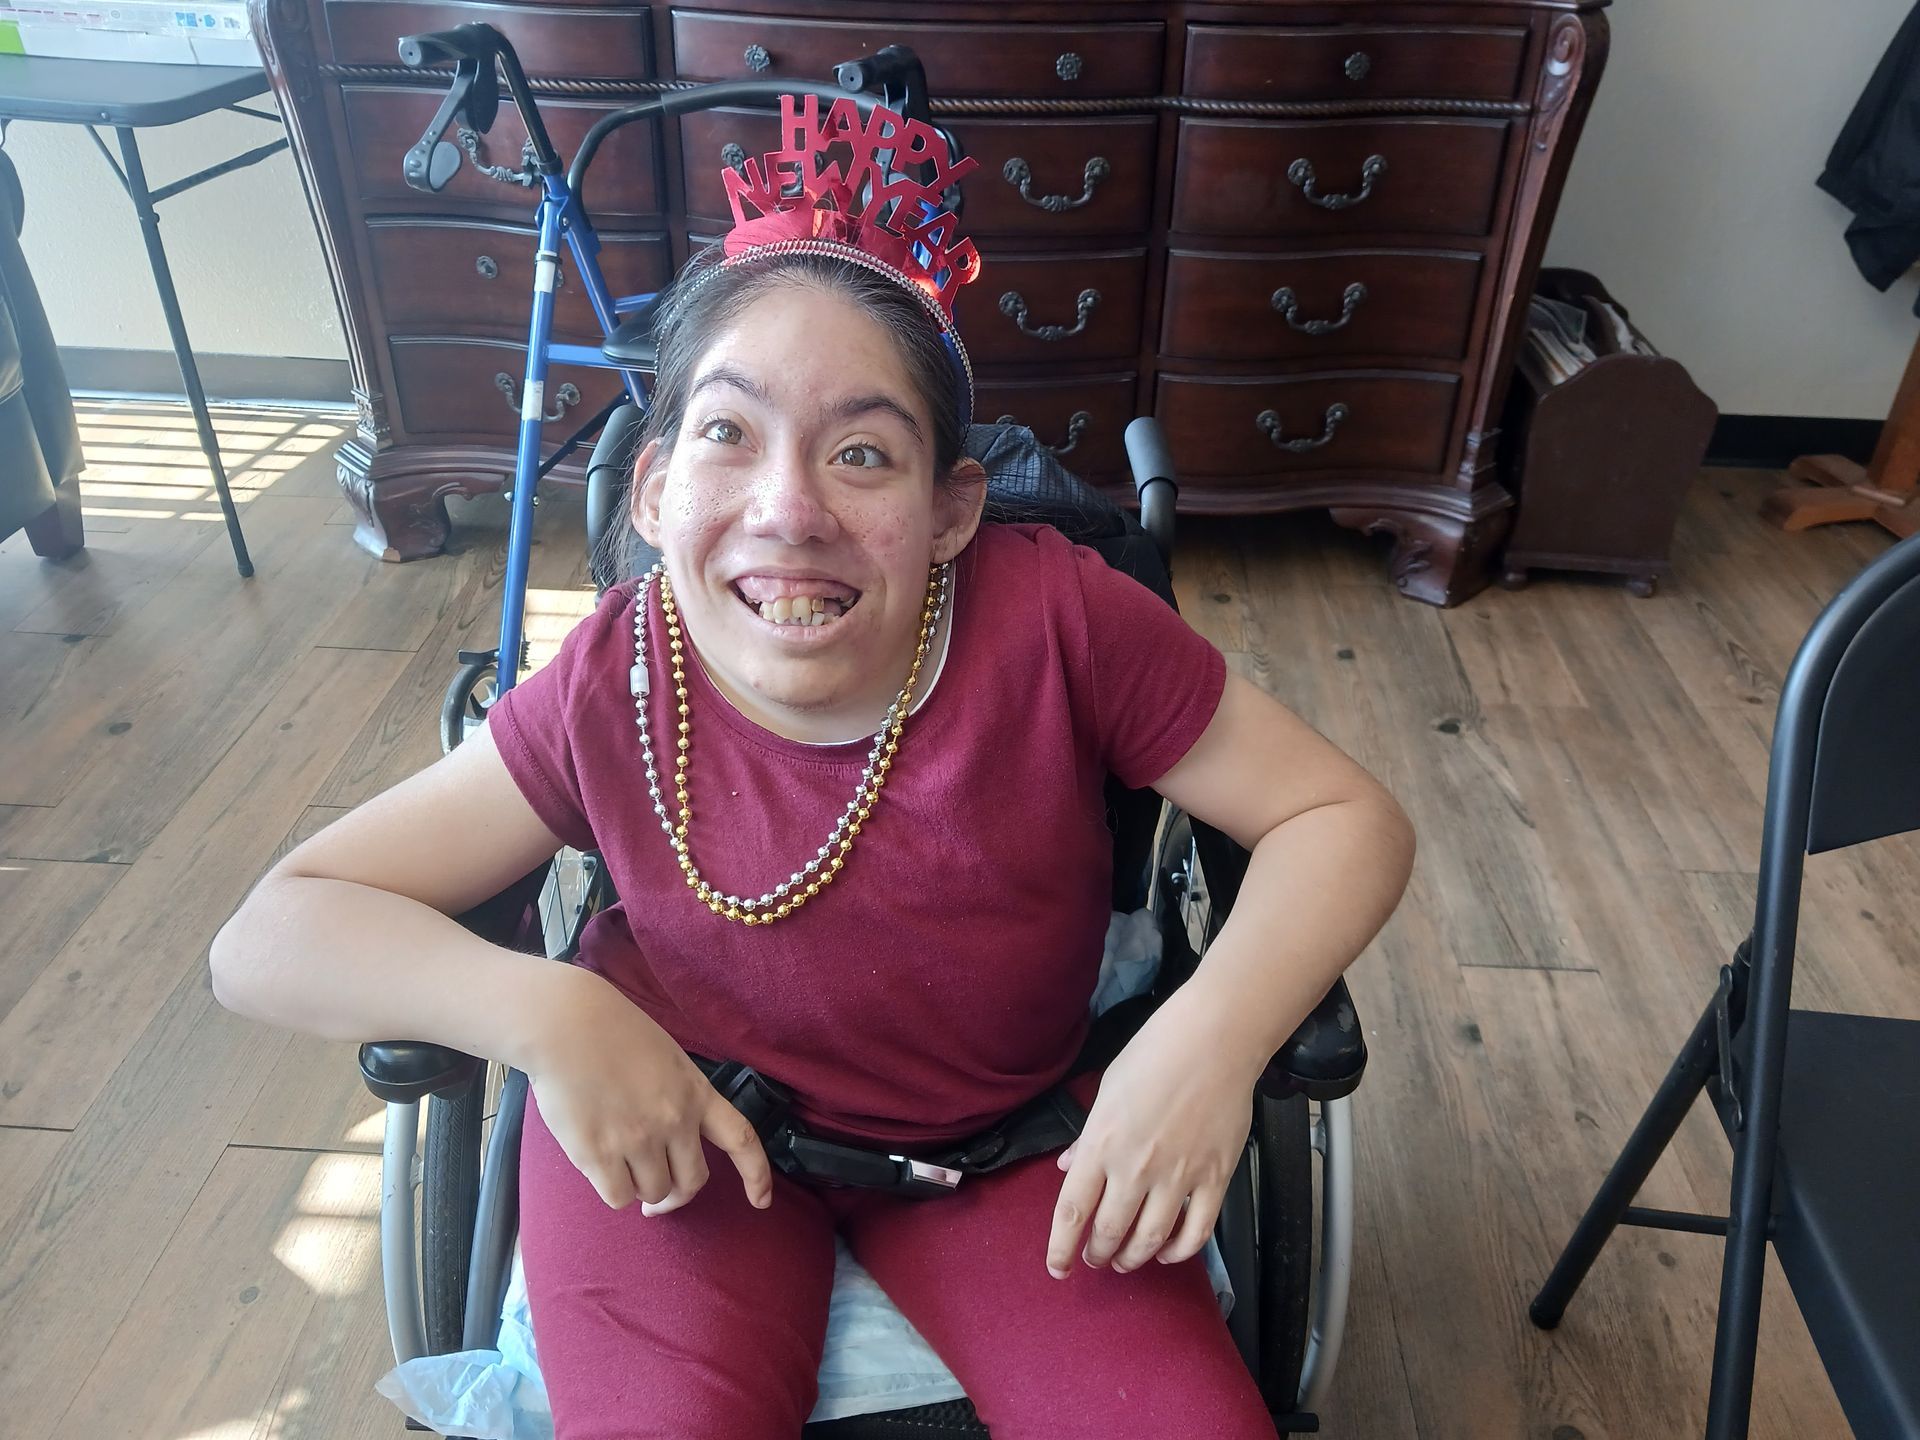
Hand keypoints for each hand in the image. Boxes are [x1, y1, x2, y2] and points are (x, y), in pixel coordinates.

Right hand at [521, 966, 772, 1215]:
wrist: (564, 1024)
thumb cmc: (613, 1033)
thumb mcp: (668, 1059)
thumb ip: (680, 1099)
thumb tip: (674, 1146)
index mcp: (696, 1093)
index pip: (741, 1140)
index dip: (757, 1175)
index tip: (762, 1201)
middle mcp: (674, 1120)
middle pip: (692, 1181)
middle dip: (676, 1194)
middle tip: (658, 1197)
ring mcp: (637, 1139)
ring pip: (653, 1192)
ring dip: (641, 1188)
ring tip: (620, 1161)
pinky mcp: (598, 1154)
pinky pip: (618, 1198)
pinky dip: (614, 1190)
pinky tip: (602, 1166)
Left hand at [1047, 992, 1258, 1277]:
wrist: (1214, 1040)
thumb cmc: (1154, 1054)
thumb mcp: (1106, 1090)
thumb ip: (1087, 1135)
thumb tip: (1068, 1166)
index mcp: (1102, 1142)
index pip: (1072, 1210)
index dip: (1061, 1247)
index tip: (1058, 1268)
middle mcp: (1135, 1167)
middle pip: (1109, 1231)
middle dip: (1097, 1254)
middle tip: (1095, 1259)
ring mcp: (1178, 1176)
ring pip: (1149, 1239)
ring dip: (1133, 1258)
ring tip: (1125, 1261)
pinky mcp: (1215, 1179)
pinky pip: (1196, 1232)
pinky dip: (1178, 1251)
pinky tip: (1168, 1254)